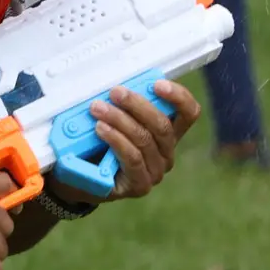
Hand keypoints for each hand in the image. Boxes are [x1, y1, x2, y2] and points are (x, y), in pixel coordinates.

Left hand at [46, 80, 202, 204]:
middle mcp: (167, 153)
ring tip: (98, 109)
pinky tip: (101, 129)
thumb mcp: (114, 121)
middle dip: (137, 105)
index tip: (157, 84)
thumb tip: (118, 85)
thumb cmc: (99, 145)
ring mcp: (155, 171)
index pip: (188, 114)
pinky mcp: (140, 185)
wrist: (81, 180)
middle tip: (115, 92)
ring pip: (144, 140)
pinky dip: (116, 140)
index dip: (178, 97)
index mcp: (167, 133)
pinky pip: (132, 158)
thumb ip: (123, 106)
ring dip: (120, 120)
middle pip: (162, 126)